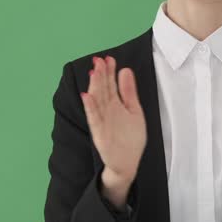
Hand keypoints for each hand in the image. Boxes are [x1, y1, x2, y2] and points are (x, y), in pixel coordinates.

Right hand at [80, 55, 145, 184]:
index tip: (109, 58)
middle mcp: (107, 111)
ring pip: (97, 101)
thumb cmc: (130, 138)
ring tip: (94, 72)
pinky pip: (94, 118)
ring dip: (94, 87)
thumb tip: (126, 70)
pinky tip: (87, 96)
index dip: (110, 72)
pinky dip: (90, 108)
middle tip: (99, 60)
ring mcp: (103, 121)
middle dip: (101, 75)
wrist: (127, 163)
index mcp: (116, 105)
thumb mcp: (134, 111)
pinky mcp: (99, 133)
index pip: (111, 84)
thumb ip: (129, 92)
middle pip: (103, 90)